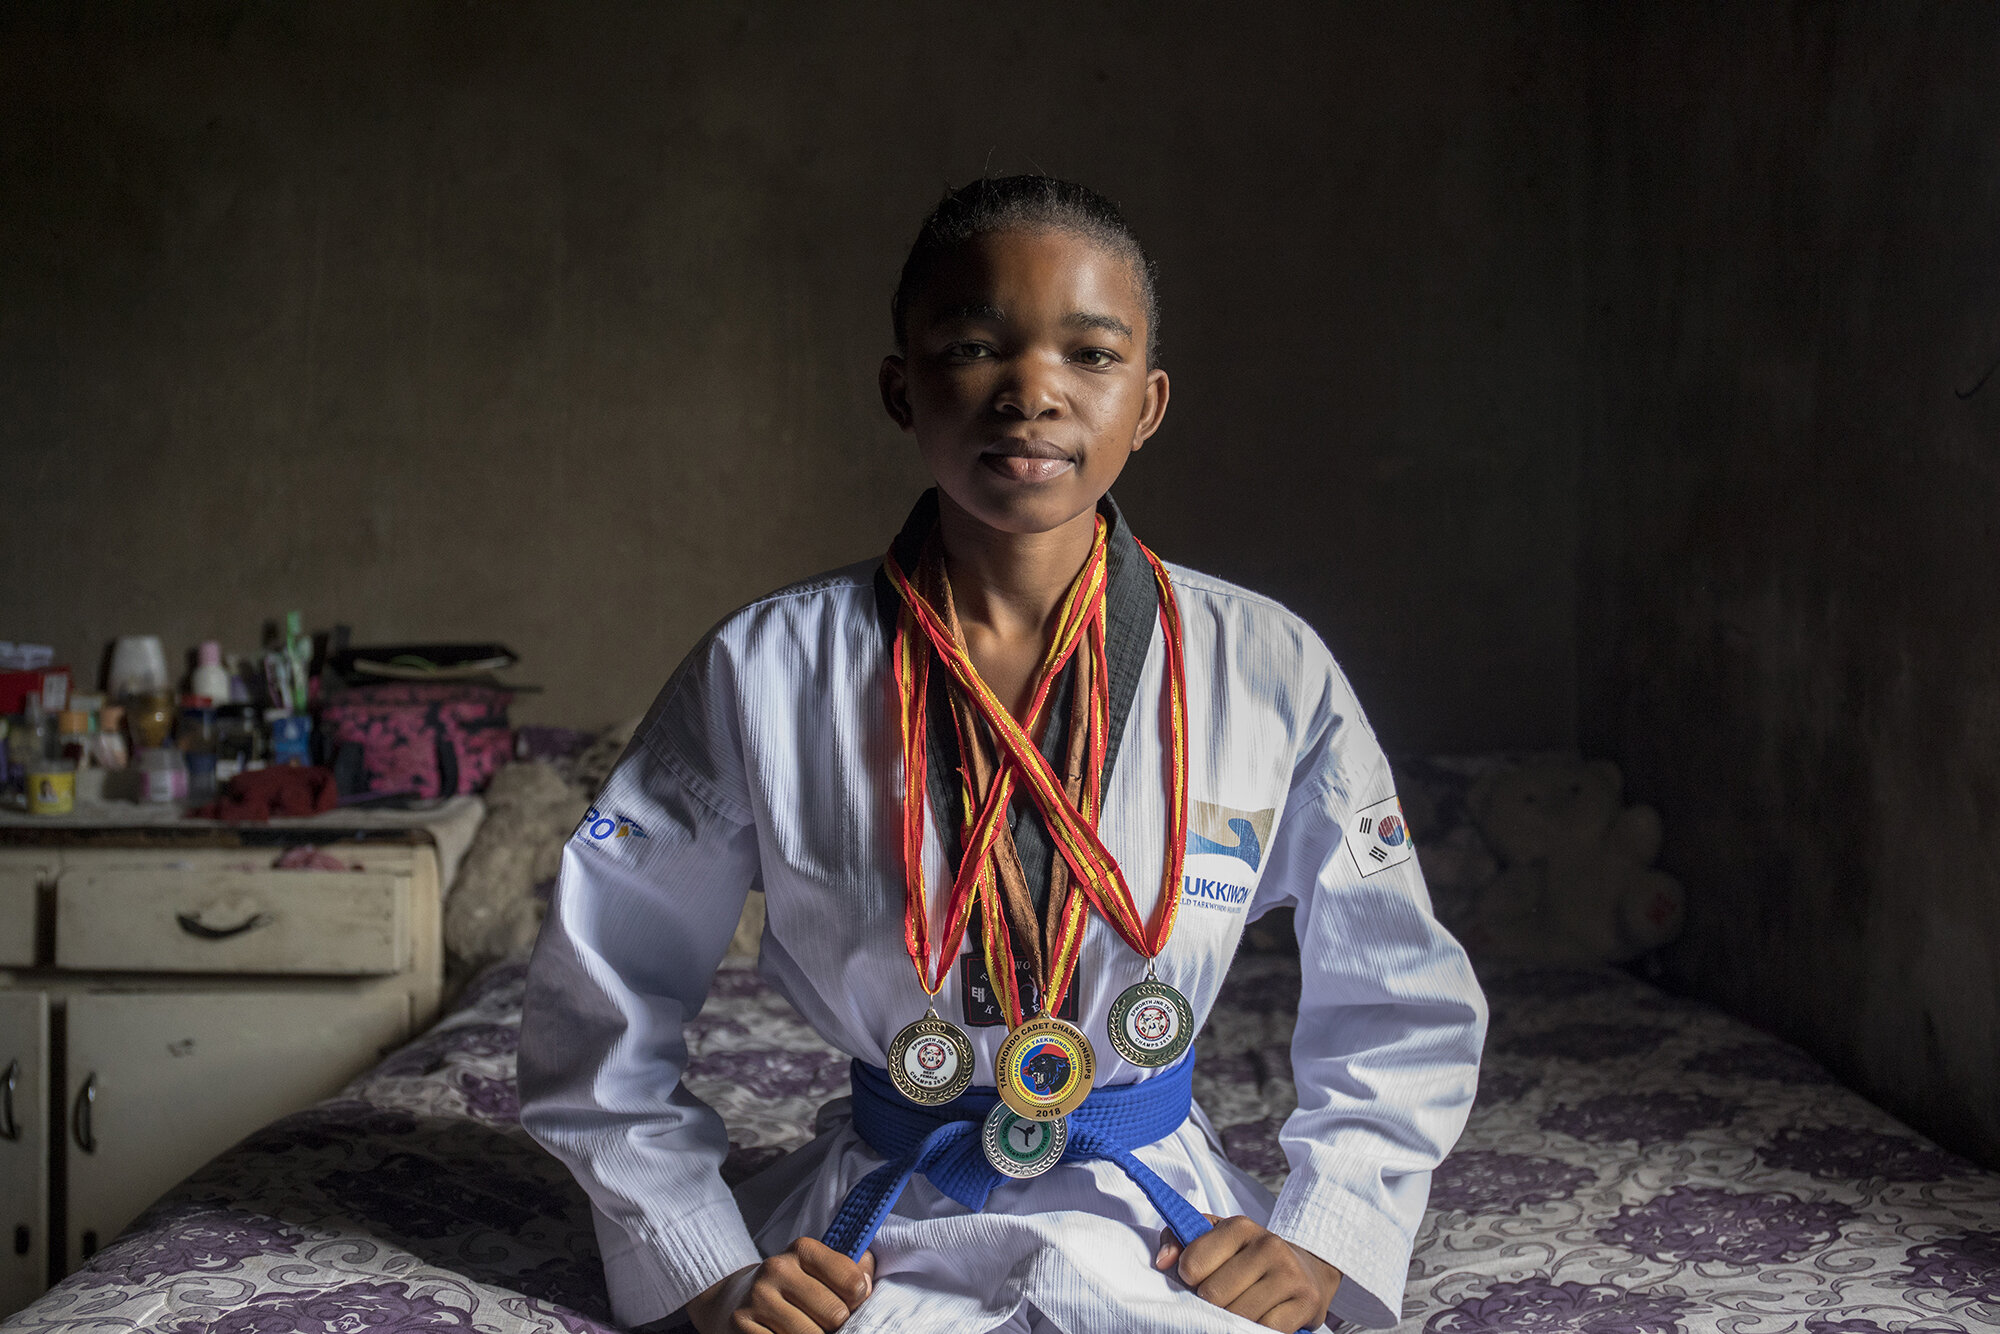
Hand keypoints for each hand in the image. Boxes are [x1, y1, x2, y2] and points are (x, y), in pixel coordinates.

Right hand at [685, 1238, 875, 1333]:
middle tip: (822, 1323)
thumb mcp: (820, 1269)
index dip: (856, 1302)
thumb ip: (853, 1270)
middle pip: (835, 1315)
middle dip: (834, 1326)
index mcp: (802, 1250)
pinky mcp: (740, 1327)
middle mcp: (777, 1269)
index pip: (854, 1284)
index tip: (846, 1304)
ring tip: (804, 1330)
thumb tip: (867, 1286)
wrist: (735, 1299)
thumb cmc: (792, 1287)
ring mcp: (757, 1299)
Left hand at [1154, 1214, 1341, 1331]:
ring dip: (1234, 1319)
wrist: (1308, 1269)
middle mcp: (1268, 1245)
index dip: (1189, 1280)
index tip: (1198, 1280)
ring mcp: (1290, 1273)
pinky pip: (1266, 1330)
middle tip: (1224, 1298)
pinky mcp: (1306, 1301)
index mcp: (1240, 1226)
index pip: (1192, 1265)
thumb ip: (1179, 1241)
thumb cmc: (1250, 1257)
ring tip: (1242, 1308)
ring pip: (1239, 1315)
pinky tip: (1260, 1319)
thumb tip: (1162, 1262)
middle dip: (1212, 1304)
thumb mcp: (1215, 1239)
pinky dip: (1256, 1330)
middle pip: (1213, 1295)